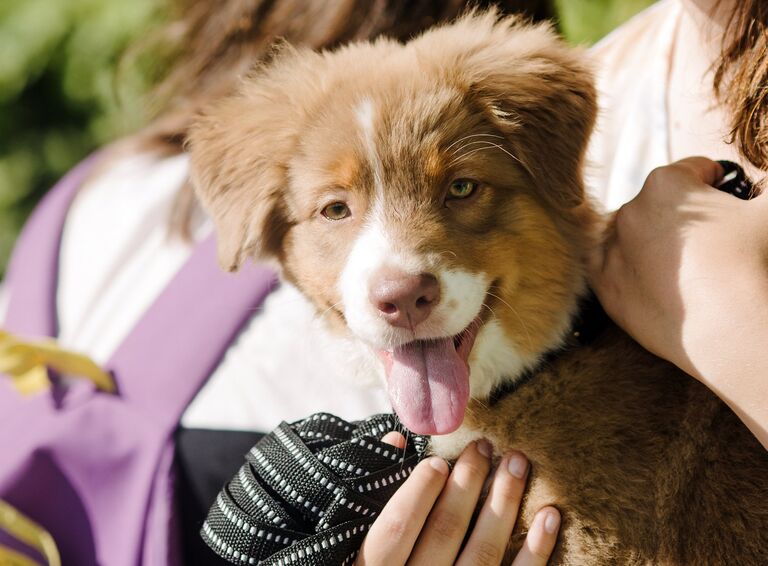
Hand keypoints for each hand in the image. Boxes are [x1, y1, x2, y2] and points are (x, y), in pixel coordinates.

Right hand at [355, 434, 559, 564]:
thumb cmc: (390, 564)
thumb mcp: (362, 544)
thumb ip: (377, 494)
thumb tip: (395, 439)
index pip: (395, 529)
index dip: (416, 493)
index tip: (438, 461)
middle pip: (444, 531)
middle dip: (467, 483)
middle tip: (484, 447)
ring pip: (482, 551)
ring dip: (504, 503)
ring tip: (517, 463)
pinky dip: (536, 549)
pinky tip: (549, 516)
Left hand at [590, 156, 767, 447]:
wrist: (733, 332)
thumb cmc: (756, 264)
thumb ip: (767, 184)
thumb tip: (763, 186)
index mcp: (666, 183)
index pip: (694, 170)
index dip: (718, 183)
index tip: (730, 200)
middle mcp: (630, 212)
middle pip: (661, 204)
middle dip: (685, 216)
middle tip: (712, 242)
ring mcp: (612, 251)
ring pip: (633, 234)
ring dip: (654, 241)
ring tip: (689, 267)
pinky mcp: (604, 287)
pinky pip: (609, 266)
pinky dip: (629, 268)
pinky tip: (658, 281)